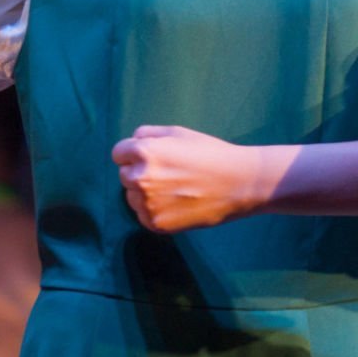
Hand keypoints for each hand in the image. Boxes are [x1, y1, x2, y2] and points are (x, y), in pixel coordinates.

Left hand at [112, 124, 264, 232]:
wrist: (239, 184)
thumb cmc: (209, 153)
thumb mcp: (178, 133)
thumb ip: (147, 134)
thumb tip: (131, 142)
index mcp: (144, 152)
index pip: (118, 154)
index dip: (133, 154)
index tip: (152, 157)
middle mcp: (141, 178)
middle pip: (124, 175)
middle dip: (139, 172)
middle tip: (167, 174)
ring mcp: (148, 203)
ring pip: (131, 196)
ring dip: (144, 193)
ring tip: (173, 189)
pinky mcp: (156, 223)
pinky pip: (142, 215)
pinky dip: (153, 211)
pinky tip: (175, 203)